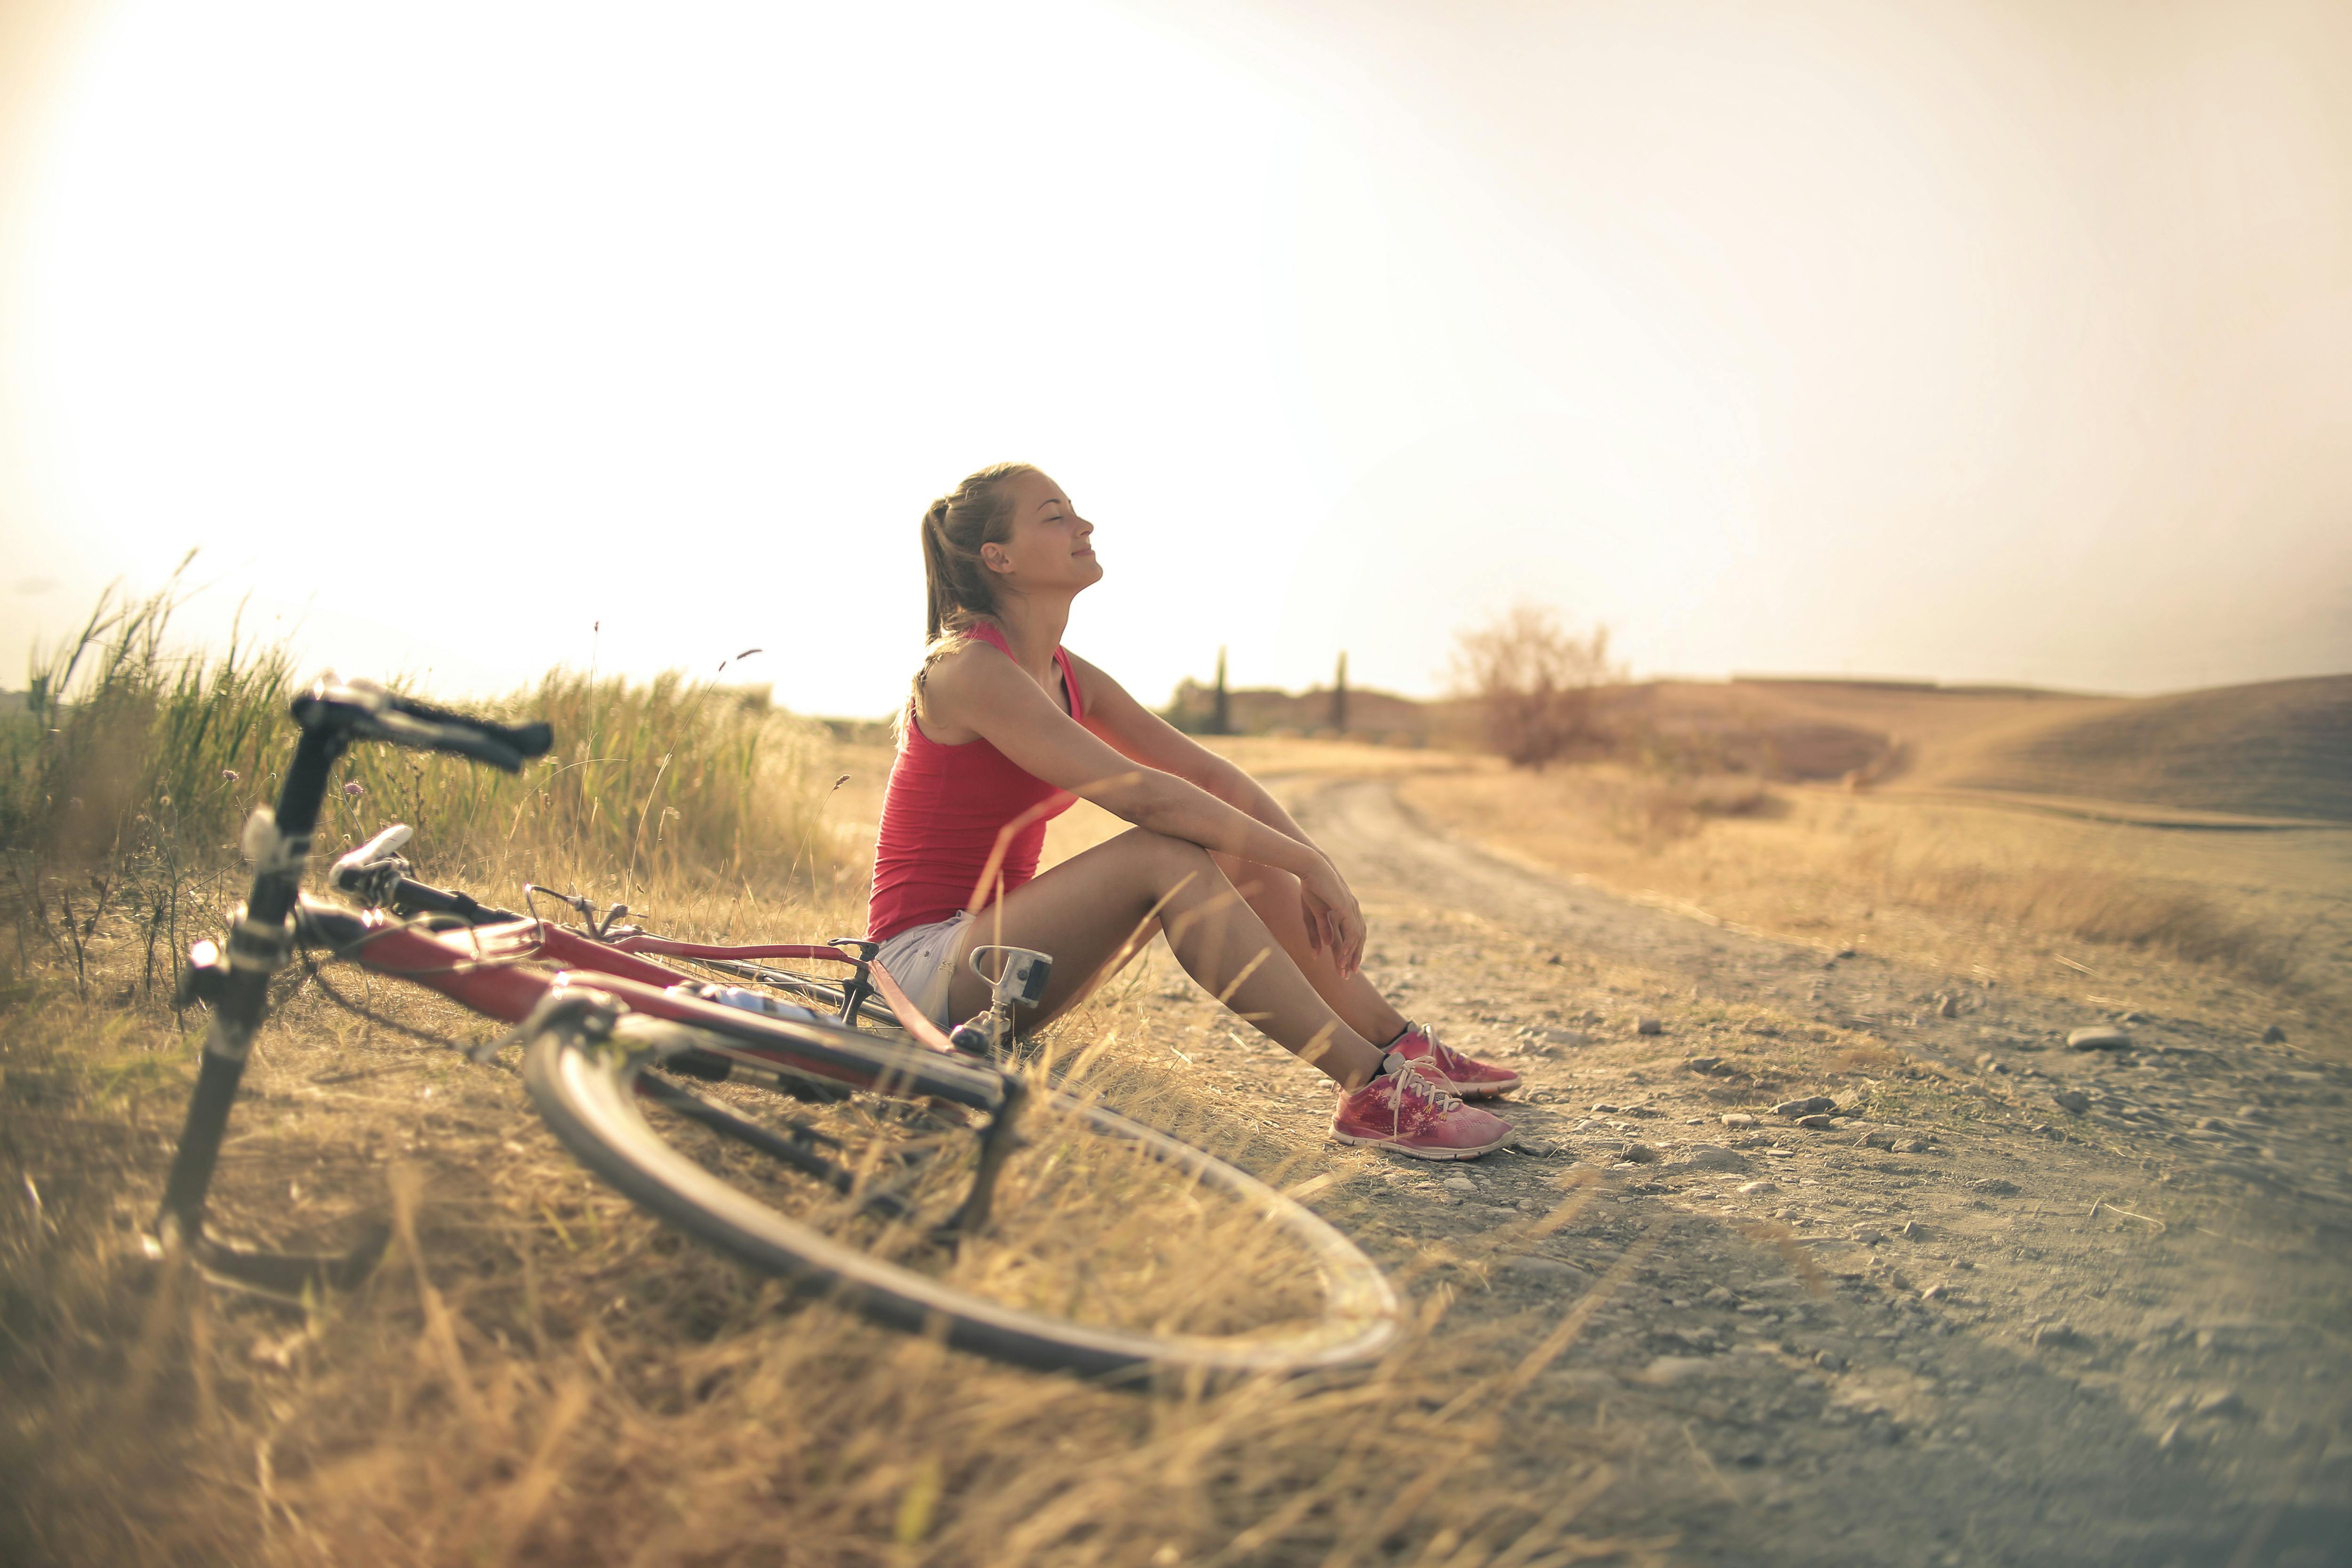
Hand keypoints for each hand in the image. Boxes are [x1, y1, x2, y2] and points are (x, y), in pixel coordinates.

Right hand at [1295, 854, 1366, 977]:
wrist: (1311, 866)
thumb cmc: (1310, 886)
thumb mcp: (1312, 914)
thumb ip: (1317, 933)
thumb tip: (1320, 953)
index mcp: (1346, 910)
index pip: (1352, 935)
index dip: (1350, 951)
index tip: (1346, 967)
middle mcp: (1352, 910)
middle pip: (1357, 939)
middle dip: (1353, 957)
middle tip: (1349, 975)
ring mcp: (1352, 909)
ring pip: (1356, 938)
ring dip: (1350, 955)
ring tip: (1343, 970)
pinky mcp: (1346, 908)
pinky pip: (1351, 931)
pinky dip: (1348, 945)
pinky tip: (1342, 956)